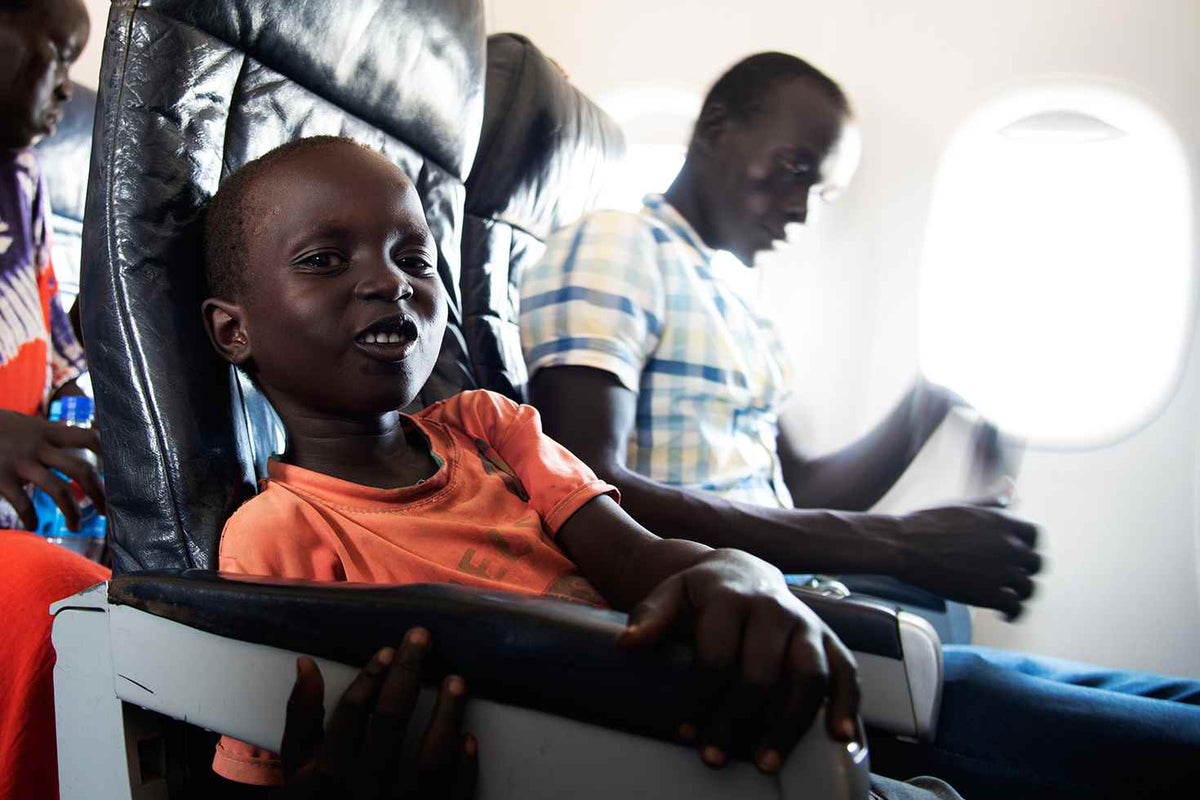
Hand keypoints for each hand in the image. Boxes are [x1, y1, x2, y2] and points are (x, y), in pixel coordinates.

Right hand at [0, 409, 103, 530]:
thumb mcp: (26, 423)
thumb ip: (51, 434)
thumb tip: (87, 441)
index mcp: (47, 431)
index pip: (89, 438)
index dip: (109, 453)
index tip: (121, 471)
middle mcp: (38, 446)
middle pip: (81, 469)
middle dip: (98, 492)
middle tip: (108, 509)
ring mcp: (19, 463)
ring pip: (58, 491)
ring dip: (72, 512)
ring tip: (76, 526)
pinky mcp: (0, 479)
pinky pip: (24, 505)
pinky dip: (32, 519)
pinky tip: (34, 526)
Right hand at [280, 628, 477, 798]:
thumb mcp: (295, 768)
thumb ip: (301, 718)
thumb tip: (306, 664)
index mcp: (328, 772)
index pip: (353, 712)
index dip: (371, 676)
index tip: (389, 650)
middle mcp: (362, 790)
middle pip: (391, 720)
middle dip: (408, 673)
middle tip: (421, 637)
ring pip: (430, 758)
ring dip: (447, 715)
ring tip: (457, 680)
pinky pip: (453, 796)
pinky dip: (464, 767)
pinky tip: (470, 738)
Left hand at [618, 549, 858, 773]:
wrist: (743, 571)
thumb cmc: (701, 594)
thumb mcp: (669, 594)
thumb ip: (649, 617)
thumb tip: (628, 644)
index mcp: (731, 599)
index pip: (716, 656)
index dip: (700, 698)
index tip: (684, 732)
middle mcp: (774, 610)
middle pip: (762, 673)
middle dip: (737, 719)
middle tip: (715, 757)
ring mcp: (806, 625)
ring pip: (810, 676)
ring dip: (790, 723)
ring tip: (766, 761)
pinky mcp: (830, 639)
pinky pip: (847, 673)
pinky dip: (848, 706)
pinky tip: (841, 738)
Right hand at [891, 505, 1040, 618]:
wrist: (904, 546)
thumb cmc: (927, 523)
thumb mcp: (963, 505)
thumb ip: (992, 500)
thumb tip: (1010, 486)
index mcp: (1002, 522)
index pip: (1035, 535)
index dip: (1029, 546)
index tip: (1020, 554)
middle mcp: (1008, 546)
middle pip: (1036, 563)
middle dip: (1027, 571)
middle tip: (1014, 578)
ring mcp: (1001, 571)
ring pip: (1028, 588)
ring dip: (1021, 594)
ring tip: (1011, 599)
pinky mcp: (989, 594)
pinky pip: (1015, 608)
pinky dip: (1013, 613)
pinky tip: (1003, 613)